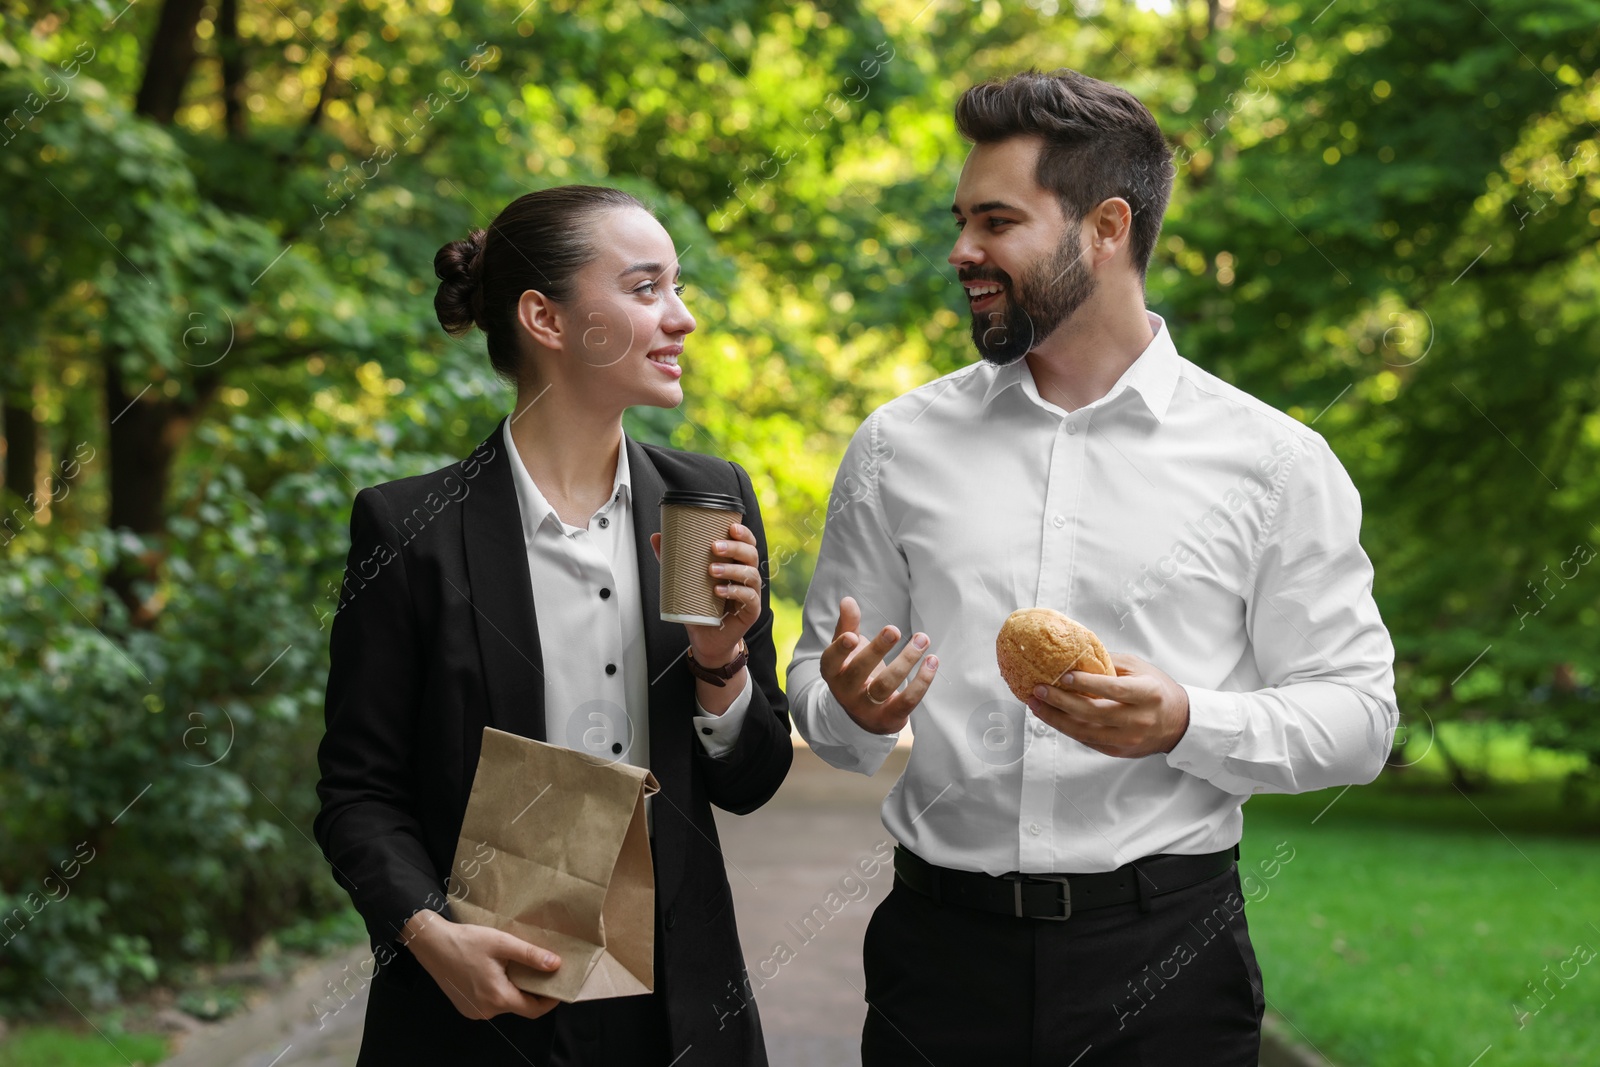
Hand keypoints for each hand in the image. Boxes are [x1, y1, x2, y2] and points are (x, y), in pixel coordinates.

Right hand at [402, 910, 562, 1020]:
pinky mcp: (466, 1006)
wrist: (432, 944)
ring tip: (519, 967)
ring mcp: (474, 1011)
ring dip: (515, 989)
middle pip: (519, 1006)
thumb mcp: (502, 943)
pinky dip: (500, 990)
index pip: (533, 1010)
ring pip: (505, 1004)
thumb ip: (530, 955)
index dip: (550, 1000)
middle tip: (541, 970)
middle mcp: (486, 1010)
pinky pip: (491, 1002)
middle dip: (532, 991)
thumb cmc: (467, 941)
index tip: (559, 985)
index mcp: (497, 997)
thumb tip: (556, 965)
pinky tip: (499, 972)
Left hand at [650, 522, 761, 666]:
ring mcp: (751, 593)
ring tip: (712, 570)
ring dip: (732, 570)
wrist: (707, 638)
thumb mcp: (685, 580)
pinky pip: (749, 597)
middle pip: (751, 554)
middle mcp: (747, 576)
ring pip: (751, 574)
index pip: (746, 543)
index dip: (743, 533)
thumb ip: (673, 559)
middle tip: (714, 547)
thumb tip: (657, 537)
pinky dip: (735, 592)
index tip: (730, 527)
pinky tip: (719, 591)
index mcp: (736, 564)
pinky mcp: (751, 610)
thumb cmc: (701, 607)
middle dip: (735, 548)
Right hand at [820, 595, 938, 734]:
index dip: (840, 650)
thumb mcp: (848, 650)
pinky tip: (932, 661)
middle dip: (877, 650)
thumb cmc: (856, 672)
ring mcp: (868, 708)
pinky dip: (922, 681)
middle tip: (894, 629)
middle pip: (860, 671)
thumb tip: (847, 600)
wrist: (866, 715)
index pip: (831, 661)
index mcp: (834, 673)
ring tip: (922, 638)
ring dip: (906, 660)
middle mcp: (847, 692)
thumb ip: (847, 625)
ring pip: (885, 685)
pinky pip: (908, 700)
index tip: (853, 636)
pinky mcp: (890, 717)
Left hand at [1025, 653, 1190, 757]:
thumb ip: (1108, 663)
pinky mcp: (1118, 751)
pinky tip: (1051, 716)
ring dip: (1056, 718)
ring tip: (1036, 705)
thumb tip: (1074, 655)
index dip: (1087, 684)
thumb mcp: (1139, 668)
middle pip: (1093, 713)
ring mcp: (1128, 739)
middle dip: (1061, 702)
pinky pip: (1087, 740)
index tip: (1063, 676)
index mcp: (1147, 694)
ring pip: (1085, 731)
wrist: (1178, 723)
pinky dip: (1067, 728)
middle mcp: (1138, 719)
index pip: (1113, 690)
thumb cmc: (1156, 690)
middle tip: (1038, 690)